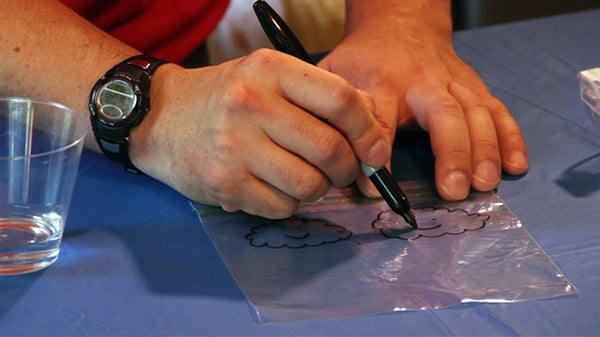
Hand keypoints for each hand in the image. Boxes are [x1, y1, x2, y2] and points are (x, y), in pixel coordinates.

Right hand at [129, 49, 391, 217]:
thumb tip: (374, 136)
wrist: (160, 117)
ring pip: (310, 186)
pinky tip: (273, 186)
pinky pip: (283, 208)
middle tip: (341, 170)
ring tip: (302, 176)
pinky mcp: (225, 183)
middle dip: (347, 168)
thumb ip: (322, 98)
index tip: (375, 151)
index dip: (368, 131)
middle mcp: (251, 104)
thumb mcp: (271, 78)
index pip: (341, 100)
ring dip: (318, 188)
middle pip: (330, 149)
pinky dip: (289, 204)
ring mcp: (235, 146)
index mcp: (270, 69)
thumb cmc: (227, 97)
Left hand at [319, 6, 527, 200]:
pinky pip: (497, 110)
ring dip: (485, 150)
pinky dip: (510, 138)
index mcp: (381, 82)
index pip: (378, 120)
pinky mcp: (474, 85)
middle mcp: (422, 81)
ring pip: (476, 112)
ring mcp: (453, 82)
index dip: (376, 156)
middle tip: (453, 190)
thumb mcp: (337, 77)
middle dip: (451, 153)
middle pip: (443, 114)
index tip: (375, 188)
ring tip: (485, 184)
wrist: (400, 25)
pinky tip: (515, 165)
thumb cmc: (365, 60)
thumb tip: (334, 164)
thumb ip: (334, 115)